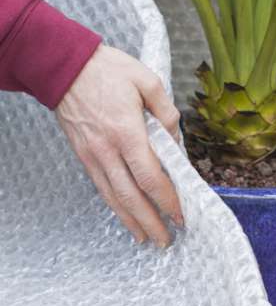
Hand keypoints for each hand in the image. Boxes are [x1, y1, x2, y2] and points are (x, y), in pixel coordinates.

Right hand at [56, 44, 182, 246]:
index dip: (166, 199)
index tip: (180, 213)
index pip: (150, 176)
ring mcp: (93, 155)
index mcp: (126, 132)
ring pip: (113, 197)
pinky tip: (126, 217)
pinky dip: (115, 207)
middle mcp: (108, 150)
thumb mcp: (146, 80)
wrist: (65, 66)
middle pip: (131, 196)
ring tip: (149, 238)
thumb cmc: (107, 70)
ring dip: (132, 221)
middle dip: (151, 221)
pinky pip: (101, 188)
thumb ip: (166, 110)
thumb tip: (175, 138)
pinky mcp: (84, 156)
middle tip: (167, 239)